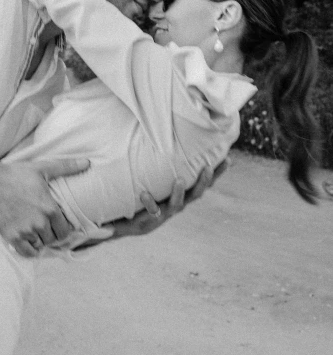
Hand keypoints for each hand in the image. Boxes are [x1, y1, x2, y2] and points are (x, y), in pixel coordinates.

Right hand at [0, 156, 88, 257]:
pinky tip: (28, 241)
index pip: (65, 230)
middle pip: (53, 238)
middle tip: (46, 227)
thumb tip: (87, 163)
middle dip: (52, 234)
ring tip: (36, 231)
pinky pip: (26, 252)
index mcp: (49, 208)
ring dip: (40, 240)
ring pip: (40, 245)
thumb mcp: (43, 168)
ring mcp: (25, 231)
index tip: (58, 224)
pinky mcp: (11, 236)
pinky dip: (30, 249)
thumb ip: (67, 167)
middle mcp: (39, 222)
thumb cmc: (16, 174)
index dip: (63, 228)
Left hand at [108, 158, 228, 239]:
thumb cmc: (144, 194)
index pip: (205, 183)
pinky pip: (151, 212)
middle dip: (204, 182)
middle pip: (197, 194)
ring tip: (179, 181)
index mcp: (183, 194)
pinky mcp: (149, 221)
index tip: (227, 159)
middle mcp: (178, 204)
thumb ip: (163, 161)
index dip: (218, 173)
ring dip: (178, 193)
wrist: (126, 222)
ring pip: (177, 205)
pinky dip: (149, 203)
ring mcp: (165, 214)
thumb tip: (167, 132)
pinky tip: (144, 193)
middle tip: (208, 168)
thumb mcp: (156, 177)